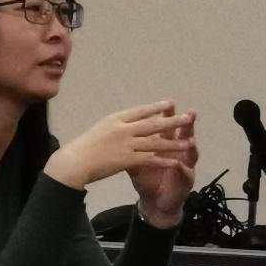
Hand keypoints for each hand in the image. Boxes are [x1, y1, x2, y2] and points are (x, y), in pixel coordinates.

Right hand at [44, 101, 195, 190]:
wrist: (74, 162)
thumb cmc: (83, 148)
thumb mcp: (99, 130)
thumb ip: (114, 127)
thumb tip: (124, 125)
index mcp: (116, 119)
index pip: (140, 111)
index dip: (156, 107)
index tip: (170, 103)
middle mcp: (123, 129)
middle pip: (153, 124)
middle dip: (172, 121)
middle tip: (188, 117)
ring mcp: (126, 144)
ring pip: (155, 142)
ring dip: (174, 143)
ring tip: (190, 142)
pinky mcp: (127, 160)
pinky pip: (149, 159)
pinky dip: (163, 160)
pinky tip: (175, 161)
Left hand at [129, 105, 197, 228]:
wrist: (155, 203)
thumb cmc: (147, 181)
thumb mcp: (136, 164)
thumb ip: (130, 149)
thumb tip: (117, 135)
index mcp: (165, 146)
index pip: (167, 128)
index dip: (167, 117)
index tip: (167, 104)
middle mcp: (177, 153)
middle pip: (182, 135)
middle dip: (186, 125)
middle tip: (190, 113)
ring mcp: (184, 166)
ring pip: (190, 152)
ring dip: (191, 145)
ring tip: (191, 138)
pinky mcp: (186, 181)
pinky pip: (186, 174)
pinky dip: (184, 170)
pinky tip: (183, 165)